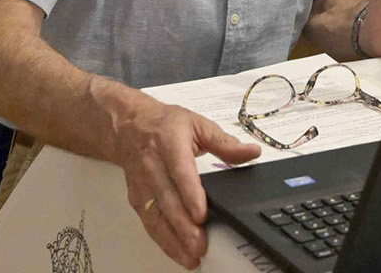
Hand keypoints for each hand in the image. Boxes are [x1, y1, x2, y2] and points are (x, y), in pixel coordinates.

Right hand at [111, 95, 260, 268]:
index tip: (202, 215)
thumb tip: (252, 153)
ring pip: (156, 215)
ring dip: (172, 238)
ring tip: (190, 256)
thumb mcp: (197, 124)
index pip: (180, 172)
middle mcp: (152, 165)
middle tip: (200, 245)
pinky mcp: (137, 198)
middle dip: (183, 226)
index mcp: (169, 143)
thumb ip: (225, 142)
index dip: (190, 195)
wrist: (128, 126)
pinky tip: (176, 251)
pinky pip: (149, 222)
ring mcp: (143, 184)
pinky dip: (162, 239)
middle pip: (167, 200)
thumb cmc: (165, 125)